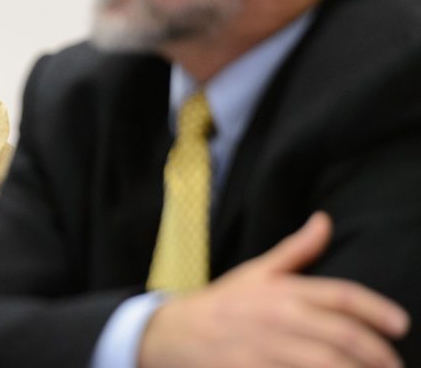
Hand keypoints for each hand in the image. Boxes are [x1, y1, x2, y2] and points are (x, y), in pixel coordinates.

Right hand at [138, 212, 409, 367]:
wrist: (175, 332)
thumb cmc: (224, 303)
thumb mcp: (257, 272)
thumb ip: (296, 250)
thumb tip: (324, 220)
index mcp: (281, 289)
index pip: (339, 295)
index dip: (374, 309)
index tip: (401, 324)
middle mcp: (276, 317)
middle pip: (340, 335)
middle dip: (376, 353)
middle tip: (395, 365)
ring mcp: (264, 347)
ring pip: (324, 363)